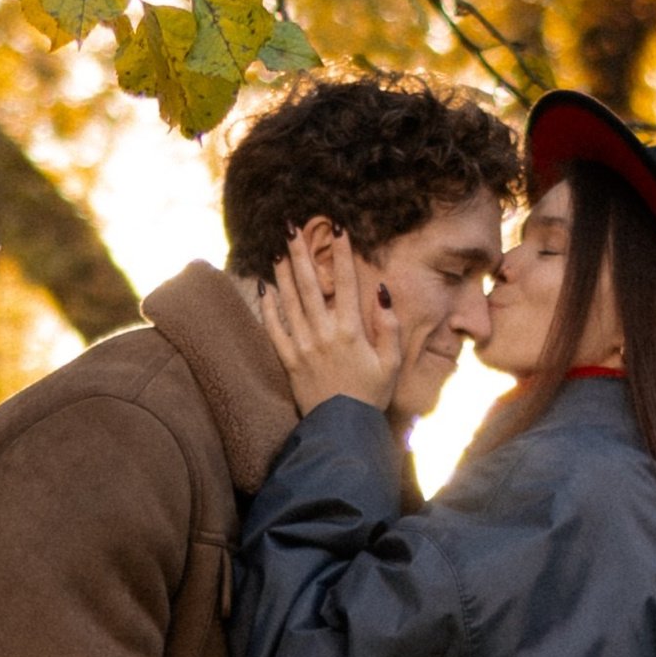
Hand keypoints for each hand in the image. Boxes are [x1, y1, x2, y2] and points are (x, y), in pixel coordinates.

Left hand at [257, 226, 405, 416]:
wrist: (343, 429)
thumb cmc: (371, 396)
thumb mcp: (391, 363)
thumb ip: (388, 326)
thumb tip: (381, 291)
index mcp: (352, 331)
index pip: (348, 282)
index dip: (343, 253)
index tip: (339, 228)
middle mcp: (325, 333)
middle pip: (311, 284)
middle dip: (302, 253)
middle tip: (292, 227)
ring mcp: (304, 346)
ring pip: (290, 301)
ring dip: (283, 273)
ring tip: (278, 249)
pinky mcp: (289, 361)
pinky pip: (274, 330)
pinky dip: (268, 308)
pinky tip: (265, 288)